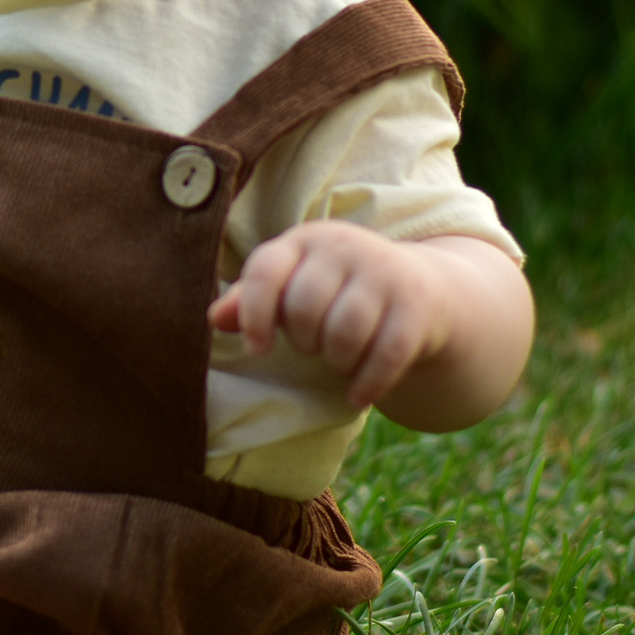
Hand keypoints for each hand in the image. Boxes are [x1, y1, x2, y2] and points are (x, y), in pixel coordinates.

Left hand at [207, 220, 459, 409]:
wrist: (419, 290)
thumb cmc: (336, 294)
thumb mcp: (293, 288)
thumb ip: (251, 302)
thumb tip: (215, 318)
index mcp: (304, 239)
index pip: (265, 270)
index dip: (253, 314)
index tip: (257, 348)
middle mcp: (345, 245)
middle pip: (304, 308)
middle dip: (305, 342)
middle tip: (316, 346)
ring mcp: (384, 270)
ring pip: (344, 333)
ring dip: (338, 362)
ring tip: (340, 360)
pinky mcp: (417, 301)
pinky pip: (386, 354)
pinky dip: (367, 384)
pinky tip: (357, 395)